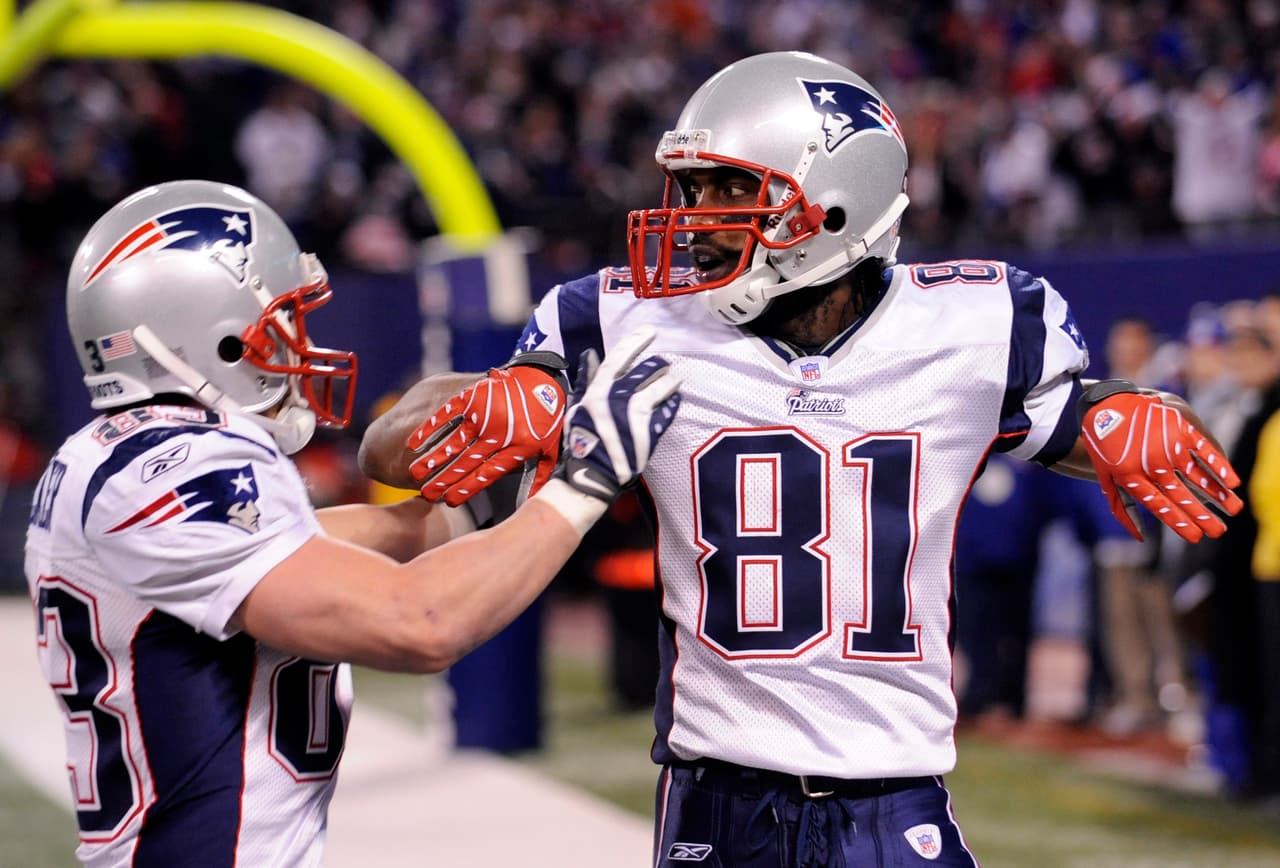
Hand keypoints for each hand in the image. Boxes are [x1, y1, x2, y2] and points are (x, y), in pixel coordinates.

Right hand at [407, 362, 565, 506]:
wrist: (544, 378)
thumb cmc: (549, 416)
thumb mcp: (550, 448)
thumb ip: (540, 475)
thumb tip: (534, 500)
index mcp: (516, 449)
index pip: (485, 475)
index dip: (466, 489)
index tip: (449, 501)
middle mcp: (497, 435)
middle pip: (466, 462)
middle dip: (444, 479)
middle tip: (427, 493)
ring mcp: (484, 415)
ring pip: (454, 441)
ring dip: (433, 459)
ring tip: (415, 474)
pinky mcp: (473, 396)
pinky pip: (447, 414)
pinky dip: (430, 427)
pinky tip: (415, 442)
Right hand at [555, 326, 680, 502]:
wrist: (592, 474)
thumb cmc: (581, 440)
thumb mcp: (579, 406)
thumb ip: (587, 380)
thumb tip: (589, 354)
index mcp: (599, 391)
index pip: (619, 358)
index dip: (635, 342)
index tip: (650, 331)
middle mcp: (617, 399)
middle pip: (644, 372)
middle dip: (657, 364)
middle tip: (664, 362)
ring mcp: (634, 415)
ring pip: (659, 389)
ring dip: (668, 383)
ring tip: (674, 380)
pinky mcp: (648, 432)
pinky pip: (666, 412)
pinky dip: (672, 404)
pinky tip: (675, 400)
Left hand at [1079, 382, 1242, 542]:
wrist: (1107, 403)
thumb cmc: (1106, 446)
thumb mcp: (1106, 477)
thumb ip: (1122, 508)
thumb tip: (1140, 537)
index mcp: (1131, 477)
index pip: (1161, 506)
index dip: (1180, 522)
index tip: (1196, 537)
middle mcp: (1151, 464)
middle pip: (1181, 495)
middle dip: (1202, 516)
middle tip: (1219, 531)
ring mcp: (1167, 445)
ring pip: (1197, 475)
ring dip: (1218, 494)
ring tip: (1234, 509)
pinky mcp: (1179, 427)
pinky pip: (1203, 450)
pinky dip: (1219, 465)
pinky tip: (1231, 481)